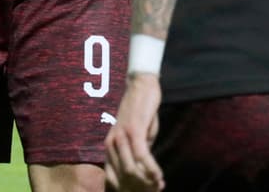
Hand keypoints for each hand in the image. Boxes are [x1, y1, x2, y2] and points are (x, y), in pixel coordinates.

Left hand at [104, 74, 164, 191]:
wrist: (141, 87)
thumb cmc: (140, 114)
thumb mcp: (138, 139)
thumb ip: (137, 156)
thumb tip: (145, 177)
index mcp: (109, 149)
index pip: (113, 180)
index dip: (129, 190)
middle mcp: (111, 145)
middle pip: (124, 179)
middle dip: (141, 188)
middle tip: (156, 189)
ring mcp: (122, 138)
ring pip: (132, 172)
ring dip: (147, 182)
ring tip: (159, 184)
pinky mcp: (134, 131)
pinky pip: (142, 157)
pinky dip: (152, 170)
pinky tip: (159, 175)